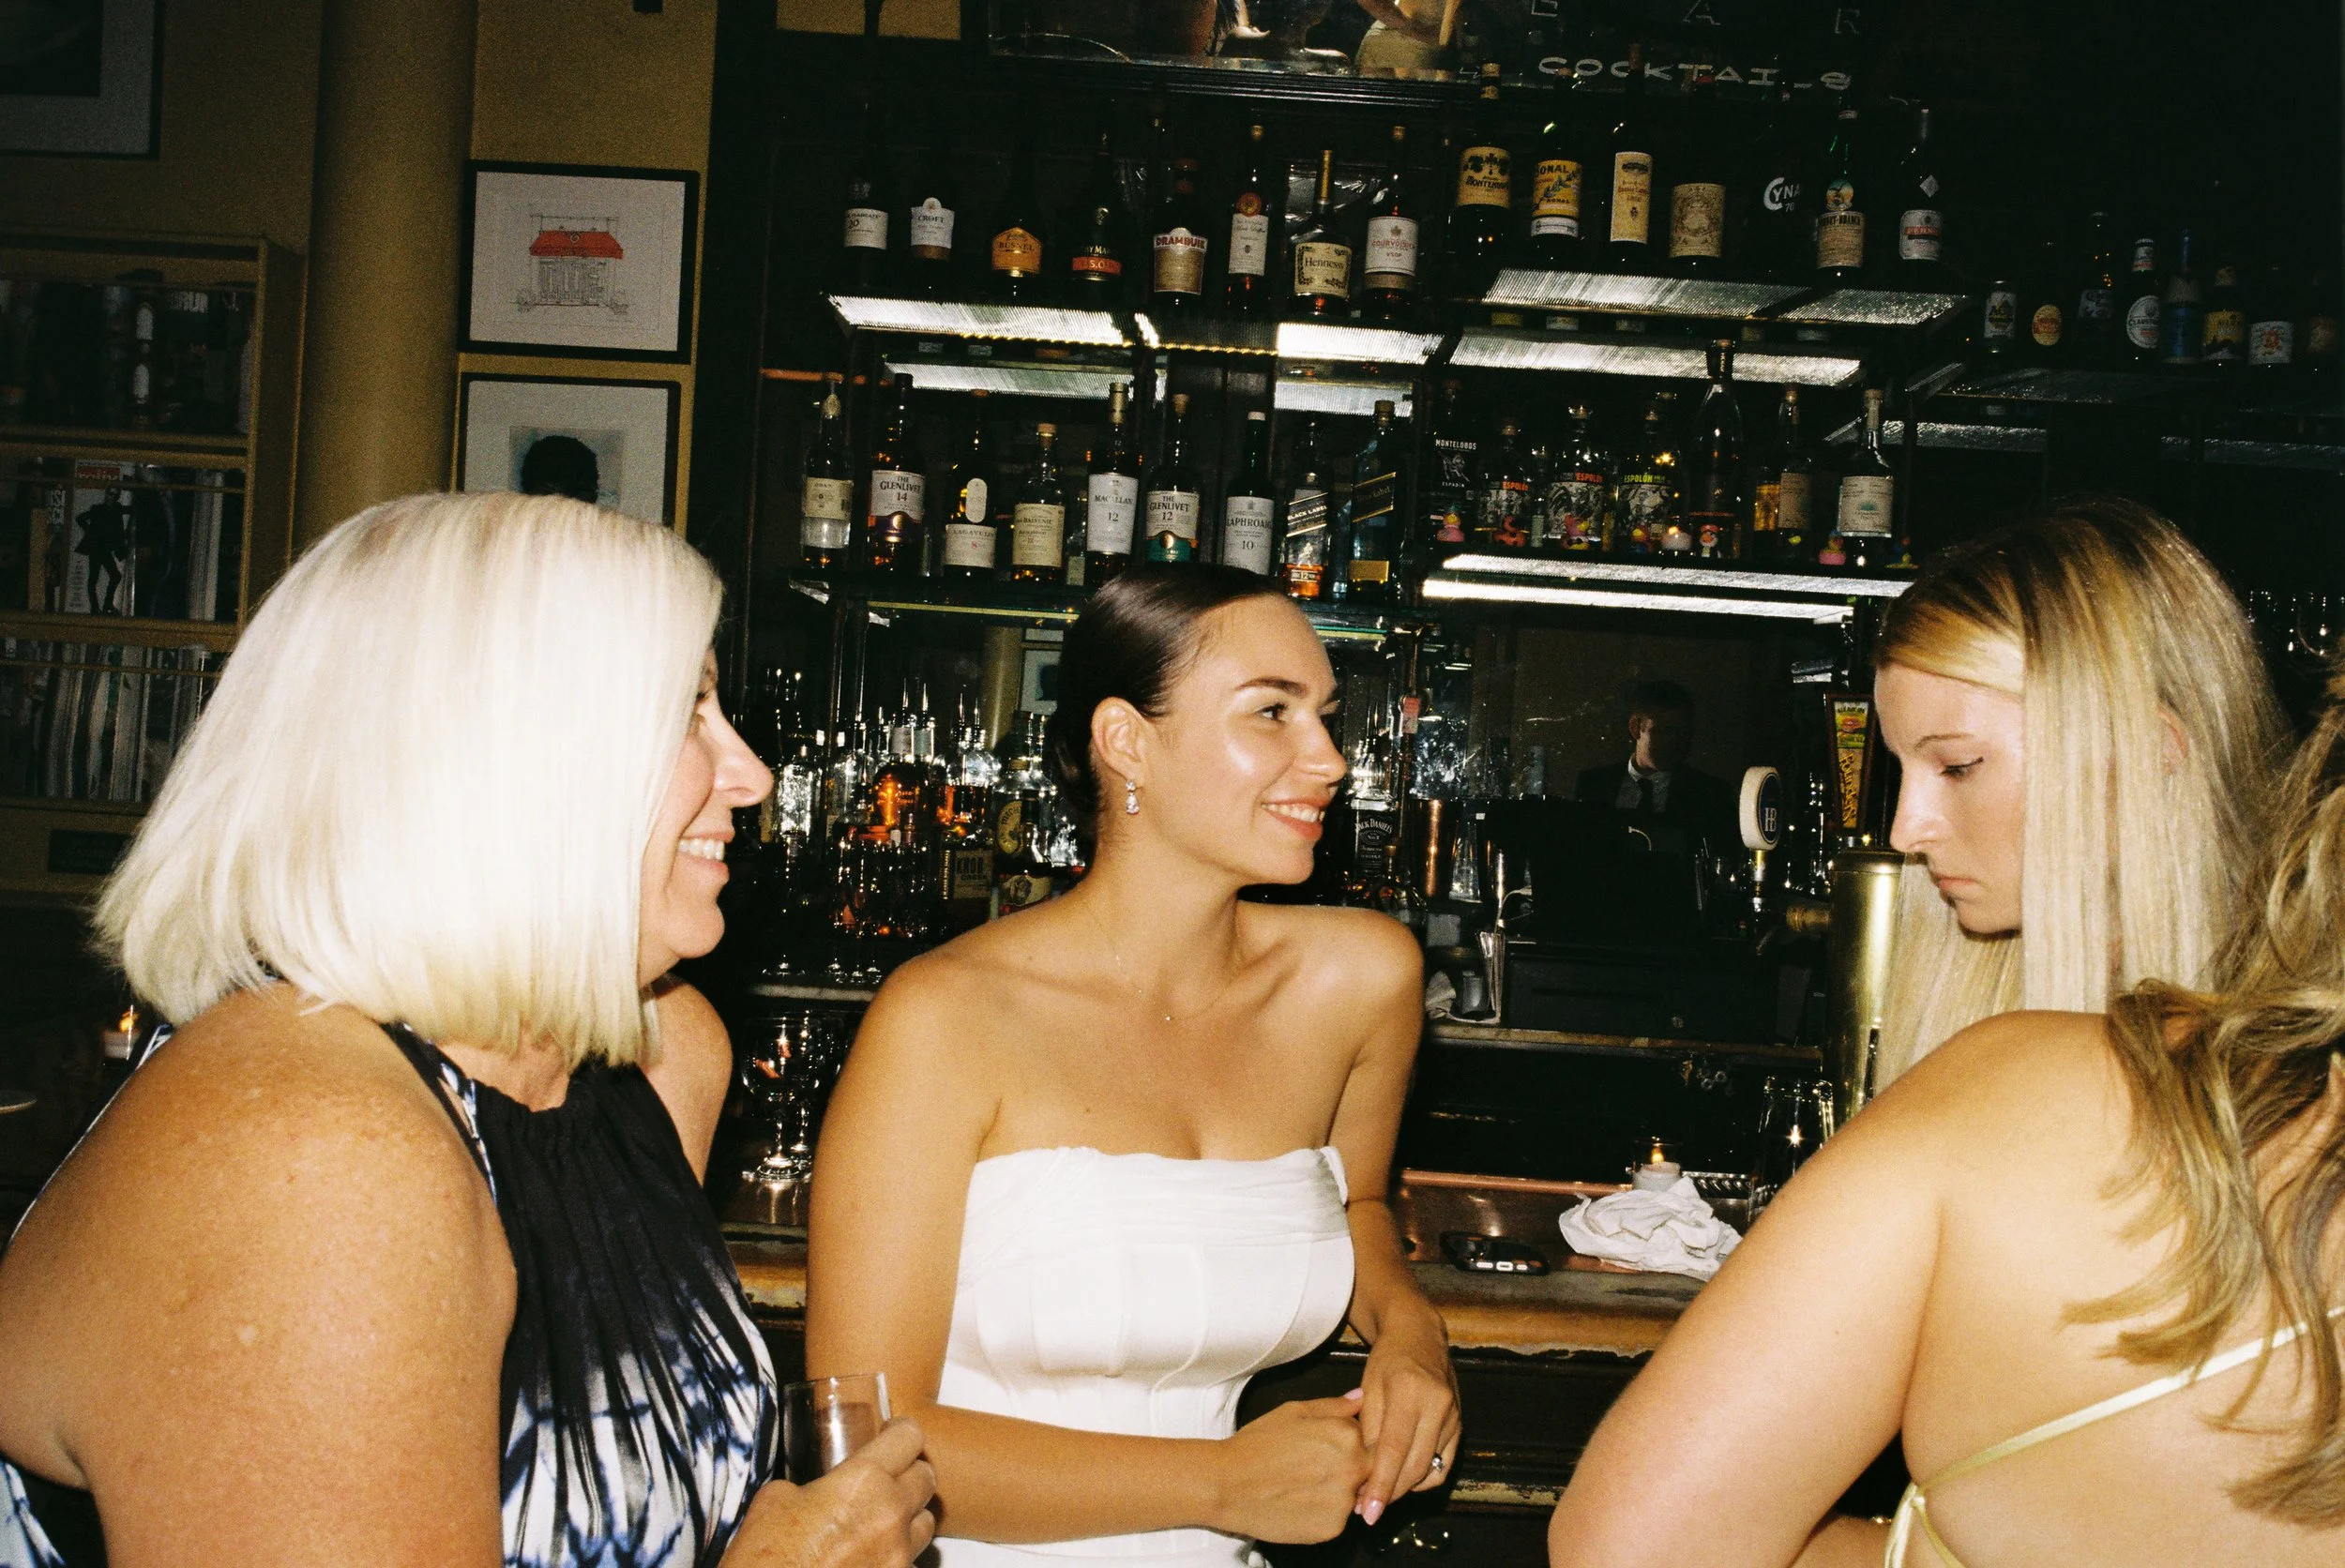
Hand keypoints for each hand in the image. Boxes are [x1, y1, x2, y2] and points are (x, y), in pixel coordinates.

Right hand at [722, 1419, 936, 1567]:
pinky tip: (872, 1557)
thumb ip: (811, 1483)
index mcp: (864, 1481)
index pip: (909, 1438)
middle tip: (888, 1475)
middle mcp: (891, 1515)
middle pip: (927, 1478)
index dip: (901, 1432)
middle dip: (909, 1472)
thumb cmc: (765, 1558)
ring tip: (880, 1520)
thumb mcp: (775, 1499)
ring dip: (908, 1517)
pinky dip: (897, 1556)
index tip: (894, 1433)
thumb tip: (820, 1488)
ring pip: (926, 1524)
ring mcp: (898, 1555)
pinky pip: (911, 1562)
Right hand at [1211, 1389, 1371, 1543]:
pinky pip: (1338, 1518)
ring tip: (1302, 1484)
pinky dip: (1324, 1512)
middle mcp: (1353, 1469)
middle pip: (1367, 1468)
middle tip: (1312, 1467)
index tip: (1323, 1445)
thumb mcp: (1293, 1412)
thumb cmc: (1256, 1445)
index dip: (1346, 1441)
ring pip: (1353, 1495)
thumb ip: (1333, 1406)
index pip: (1367, 1437)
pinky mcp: (1332, 1528)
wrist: (1227, 1484)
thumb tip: (1359, 1399)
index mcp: (1347, 1436)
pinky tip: (1299, 1501)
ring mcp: (1344, 1502)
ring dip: (1337, 1490)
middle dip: (1347, 1466)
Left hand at [1354, 1309, 1459, 1525]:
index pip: (1394, 1448)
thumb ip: (1368, 1430)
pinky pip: (1443, 1465)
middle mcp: (1438, 1404)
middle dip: (1390, 1493)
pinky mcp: (1460, 1425)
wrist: (1419, 1336)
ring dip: (1404, 1489)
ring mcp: (1454, 1415)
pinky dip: (1422, 1478)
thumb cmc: (1387, 1361)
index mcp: (1409, 1390)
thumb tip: (1364, 1475)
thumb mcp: (1368, 1388)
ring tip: (1379, 1495)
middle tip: (1365, 1510)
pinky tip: (1403, 1478)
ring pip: (1430, 1470)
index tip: (1368, 1511)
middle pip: (1415, 1465)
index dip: (1380, 1484)